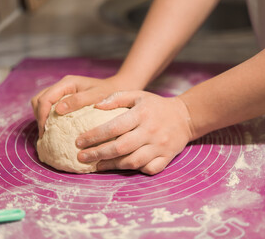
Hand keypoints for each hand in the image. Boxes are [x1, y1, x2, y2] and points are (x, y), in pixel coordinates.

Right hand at [31, 75, 125, 137]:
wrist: (118, 90)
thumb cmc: (109, 93)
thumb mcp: (96, 96)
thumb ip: (78, 101)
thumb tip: (58, 110)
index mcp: (67, 83)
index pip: (45, 99)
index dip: (42, 116)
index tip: (45, 132)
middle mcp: (62, 86)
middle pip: (39, 100)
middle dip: (40, 117)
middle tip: (45, 134)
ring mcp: (62, 92)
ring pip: (42, 103)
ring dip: (42, 117)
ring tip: (48, 133)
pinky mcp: (64, 100)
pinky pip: (50, 107)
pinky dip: (48, 118)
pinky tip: (54, 129)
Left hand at [75, 91, 192, 174]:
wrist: (185, 116)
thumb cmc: (156, 106)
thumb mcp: (138, 95)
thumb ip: (117, 98)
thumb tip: (95, 106)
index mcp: (142, 114)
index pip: (113, 127)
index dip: (93, 136)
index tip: (78, 141)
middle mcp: (151, 131)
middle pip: (120, 148)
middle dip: (97, 154)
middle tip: (81, 157)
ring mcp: (160, 146)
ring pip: (133, 161)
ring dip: (112, 165)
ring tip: (97, 165)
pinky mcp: (167, 157)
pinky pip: (150, 169)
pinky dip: (136, 170)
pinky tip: (123, 168)